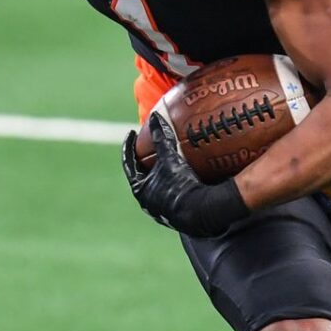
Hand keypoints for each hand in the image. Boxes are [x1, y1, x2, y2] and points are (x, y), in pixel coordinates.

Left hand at [122, 114, 251, 237]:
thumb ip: (162, 137)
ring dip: (160, 173)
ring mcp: (162, 210)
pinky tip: (187, 175)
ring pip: (158, 187)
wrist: (201, 213)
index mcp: (140, 190)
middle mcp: (148, 202)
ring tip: (167, 159)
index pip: (129, 163)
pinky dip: (175, 182)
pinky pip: (173, 194)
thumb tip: (155, 116)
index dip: (129, 146)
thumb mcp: (170, 159)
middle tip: (149, 146)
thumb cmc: (181, 185)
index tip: (131, 132)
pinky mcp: (178, 214)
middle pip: (142, 176)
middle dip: (145, 160)